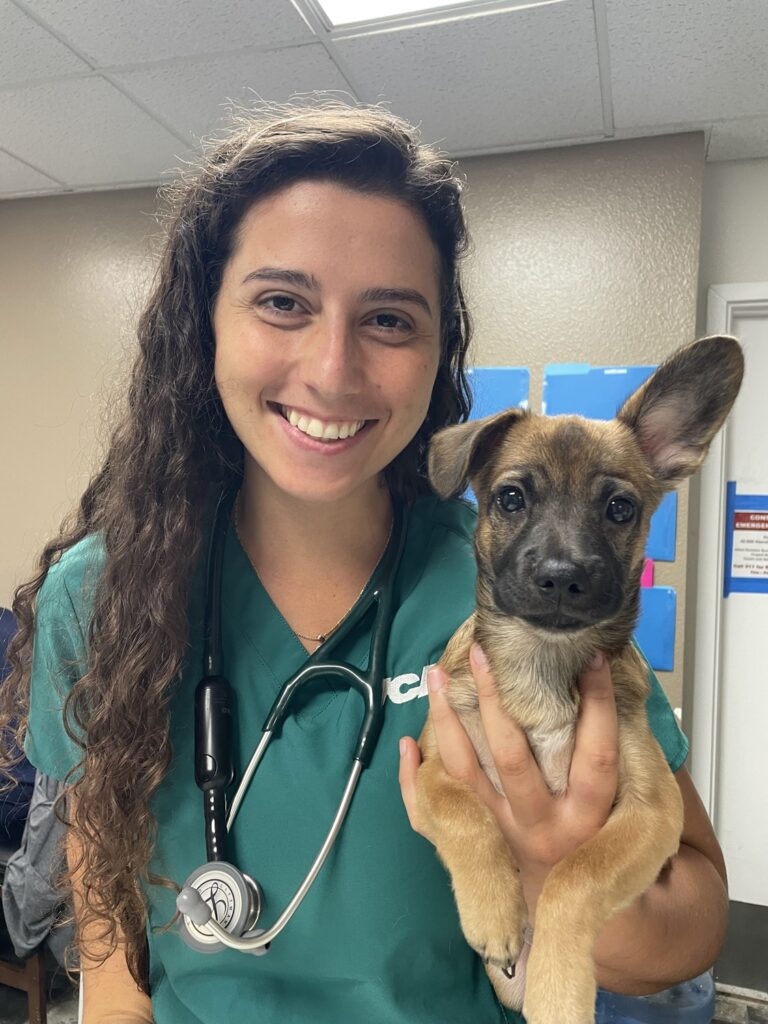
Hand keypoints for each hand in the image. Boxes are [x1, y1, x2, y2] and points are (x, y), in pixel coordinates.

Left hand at [399, 645, 618, 914]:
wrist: (567, 904)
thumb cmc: (597, 835)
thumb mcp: (624, 805)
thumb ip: (614, 752)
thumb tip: (603, 678)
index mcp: (587, 814)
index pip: (594, 755)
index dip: (598, 706)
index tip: (591, 658)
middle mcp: (540, 824)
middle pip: (512, 758)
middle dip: (495, 702)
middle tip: (482, 654)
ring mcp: (500, 831)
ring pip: (465, 773)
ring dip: (446, 721)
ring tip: (435, 674)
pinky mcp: (473, 838)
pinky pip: (432, 812)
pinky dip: (413, 779)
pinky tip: (407, 743)